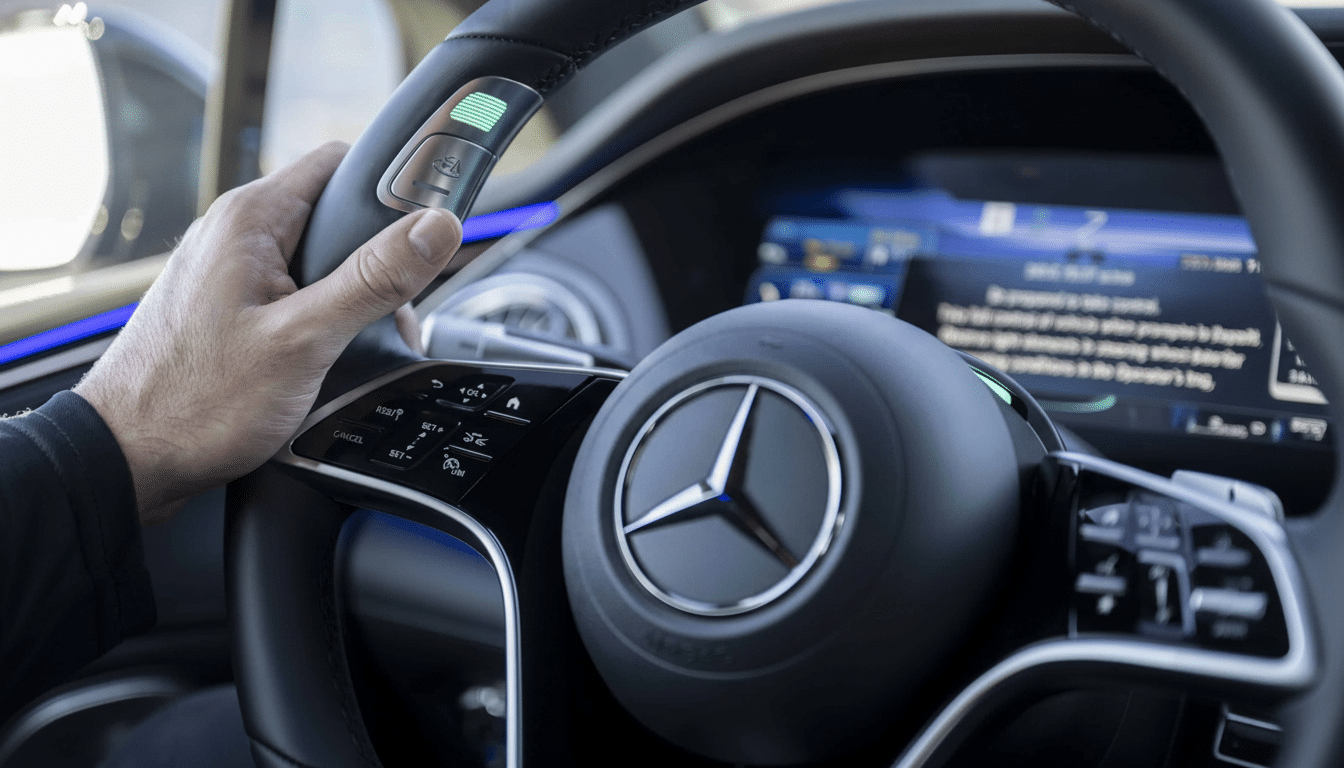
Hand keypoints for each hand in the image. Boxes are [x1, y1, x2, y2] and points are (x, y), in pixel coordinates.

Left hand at [75, 142, 461, 523]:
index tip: (427, 230)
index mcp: (250, 218)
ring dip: (353, 299)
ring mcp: (229, 270)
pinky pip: (295, 293)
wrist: (133, 459)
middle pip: (336, 217)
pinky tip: (324, 361)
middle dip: (379, 263)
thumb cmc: (196, 403)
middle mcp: (236, 233)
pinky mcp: (229, 306)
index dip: (393, 190)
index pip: (342, 163)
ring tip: (353, 349)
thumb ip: (374, 279)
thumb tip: (436, 227)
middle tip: (391, 315)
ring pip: (319, 261)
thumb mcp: (304, 339)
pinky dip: (322, 320)